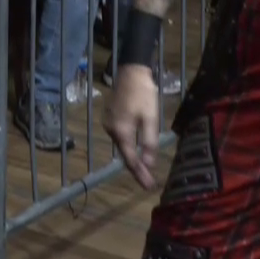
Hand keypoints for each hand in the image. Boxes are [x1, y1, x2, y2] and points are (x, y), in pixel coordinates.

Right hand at [103, 63, 161, 188]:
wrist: (131, 71)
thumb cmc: (143, 94)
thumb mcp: (150, 118)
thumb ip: (149, 142)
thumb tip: (148, 164)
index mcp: (121, 132)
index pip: (130, 160)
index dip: (140, 174)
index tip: (148, 187)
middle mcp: (111, 130)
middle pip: (124, 154)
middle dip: (137, 168)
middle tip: (149, 181)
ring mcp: (108, 123)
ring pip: (122, 145)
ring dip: (133, 156)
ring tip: (145, 168)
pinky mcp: (110, 117)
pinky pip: (121, 136)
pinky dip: (129, 145)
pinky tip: (137, 148)